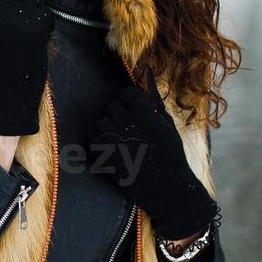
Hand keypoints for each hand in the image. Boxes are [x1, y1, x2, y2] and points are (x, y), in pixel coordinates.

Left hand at [87, 84, 216, 240]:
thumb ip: (153, 98)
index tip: (138, 114)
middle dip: (120, 114)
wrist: (168, 190)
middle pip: (112, 105)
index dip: (131, 102)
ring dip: (108, 128)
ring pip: (100, 121)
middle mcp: (127, 125)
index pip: (126, 93)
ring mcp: (113, 141)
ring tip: (124, 141)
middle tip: (132, 130)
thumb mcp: (167, 124)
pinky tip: (114, 149)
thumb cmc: (170, 154)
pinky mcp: (103, 157)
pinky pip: (91, 138)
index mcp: (145, 115)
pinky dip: (99, 141)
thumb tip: (146, 71)